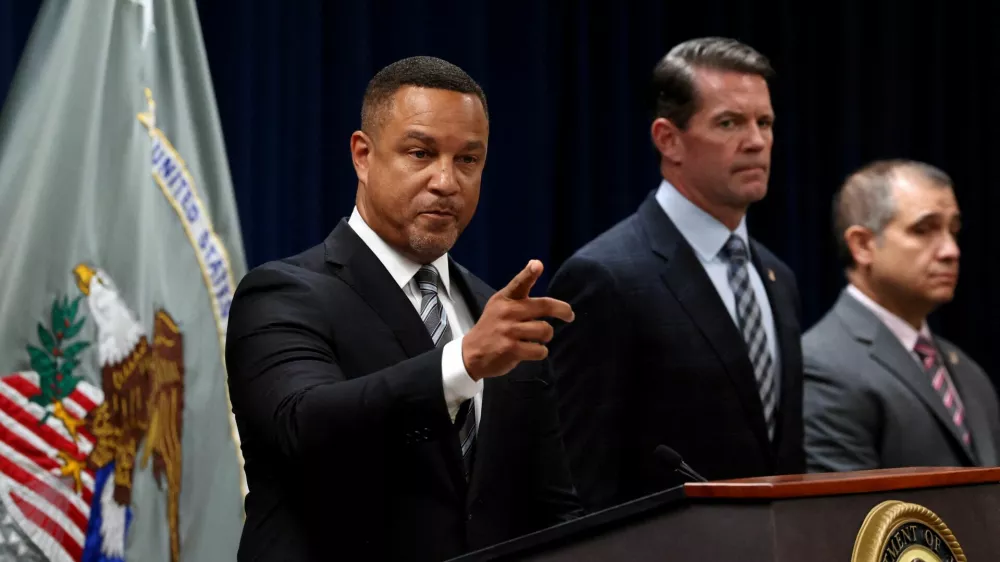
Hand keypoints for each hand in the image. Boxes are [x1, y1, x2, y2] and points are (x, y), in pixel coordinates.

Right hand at [462, 260, 574, 380]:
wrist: (471, 353)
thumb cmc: (492, 327)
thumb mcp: (499, 305)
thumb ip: (518, 290)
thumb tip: (537, 264)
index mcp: (504, 299)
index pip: (518, 283)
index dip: (529, 273)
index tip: (537, 265)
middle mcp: (507, 312)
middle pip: (544, 306)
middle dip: (562, 310)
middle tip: (569, 315)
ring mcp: (509, 331)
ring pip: (545, 330)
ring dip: (546, 336)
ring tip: (539, 338)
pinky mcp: (511, 349)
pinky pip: (540, 350)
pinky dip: (540, 352)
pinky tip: (531, 351)